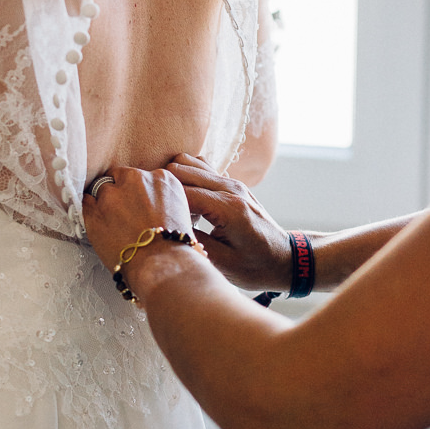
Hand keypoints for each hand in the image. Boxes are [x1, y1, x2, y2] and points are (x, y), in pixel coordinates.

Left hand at [83, 166, 194, 276]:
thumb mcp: (180, 211)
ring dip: (105, 204)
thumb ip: (163, 200)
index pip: (141, 176)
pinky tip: (99, 225)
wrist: (161, 264)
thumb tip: (152, 205)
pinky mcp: (95, 211)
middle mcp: (136, 180)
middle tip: (123, 213)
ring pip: (101, 190)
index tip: (136, 203)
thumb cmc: (174, 246)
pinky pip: (85, 203)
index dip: (137, 192)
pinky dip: (90, 213)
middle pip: (119, 177)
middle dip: (120, 192)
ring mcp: (112, 194)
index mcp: (161, 179)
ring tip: (112, 224)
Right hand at [166, 154, 291, 291]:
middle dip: (162, 188)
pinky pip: (199, 166)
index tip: (144, 215)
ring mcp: (231, 182)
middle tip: (155, 212)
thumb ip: (192, 242)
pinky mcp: (230, 183)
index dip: (159, 202)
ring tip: (169, 206)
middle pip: (180, 169)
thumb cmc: (256, 267)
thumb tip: (161, 230)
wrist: (284, 259)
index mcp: (229, 208)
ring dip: (172, 180)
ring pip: (187, 161)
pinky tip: (184, 200)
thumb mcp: (222, 265)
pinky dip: (185, 177)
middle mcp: (230, 188)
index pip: (182, 191)